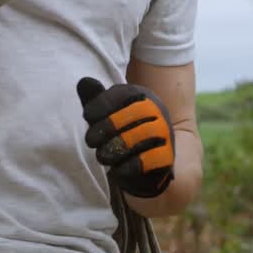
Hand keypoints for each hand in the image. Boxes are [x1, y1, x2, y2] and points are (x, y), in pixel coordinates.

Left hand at [76, 77, 175, 198]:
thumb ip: (94, 98)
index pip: (125, 92)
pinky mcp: (168, 155)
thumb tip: (84, 82)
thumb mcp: (104, 114)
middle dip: (108, 126)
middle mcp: (157, 110)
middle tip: (90, 140)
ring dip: (118, 147)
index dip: (103, 103)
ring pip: (145, 135)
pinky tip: (116, 170)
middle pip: (136, 112)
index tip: (87, 116)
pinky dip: (132, 165)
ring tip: (101, 156)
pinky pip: (153, 158)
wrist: (144, 162)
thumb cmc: (118, 131)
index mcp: (141, 95)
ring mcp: (165, 132)